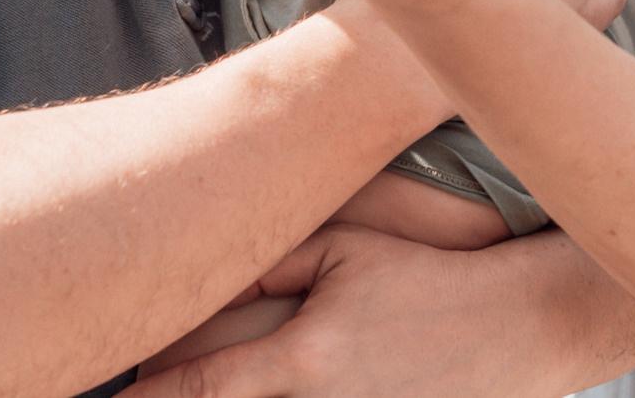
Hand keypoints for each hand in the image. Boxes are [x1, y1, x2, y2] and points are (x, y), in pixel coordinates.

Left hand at [120, 226, 587, 397]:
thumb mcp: (351, 251)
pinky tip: (265, 394)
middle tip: (127, 397)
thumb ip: (274, 259)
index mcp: (304, 360)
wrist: (526, 325)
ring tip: (177, 393)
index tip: (107, 395)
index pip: (199, 389)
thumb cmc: (432, 277)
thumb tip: (206, 264)